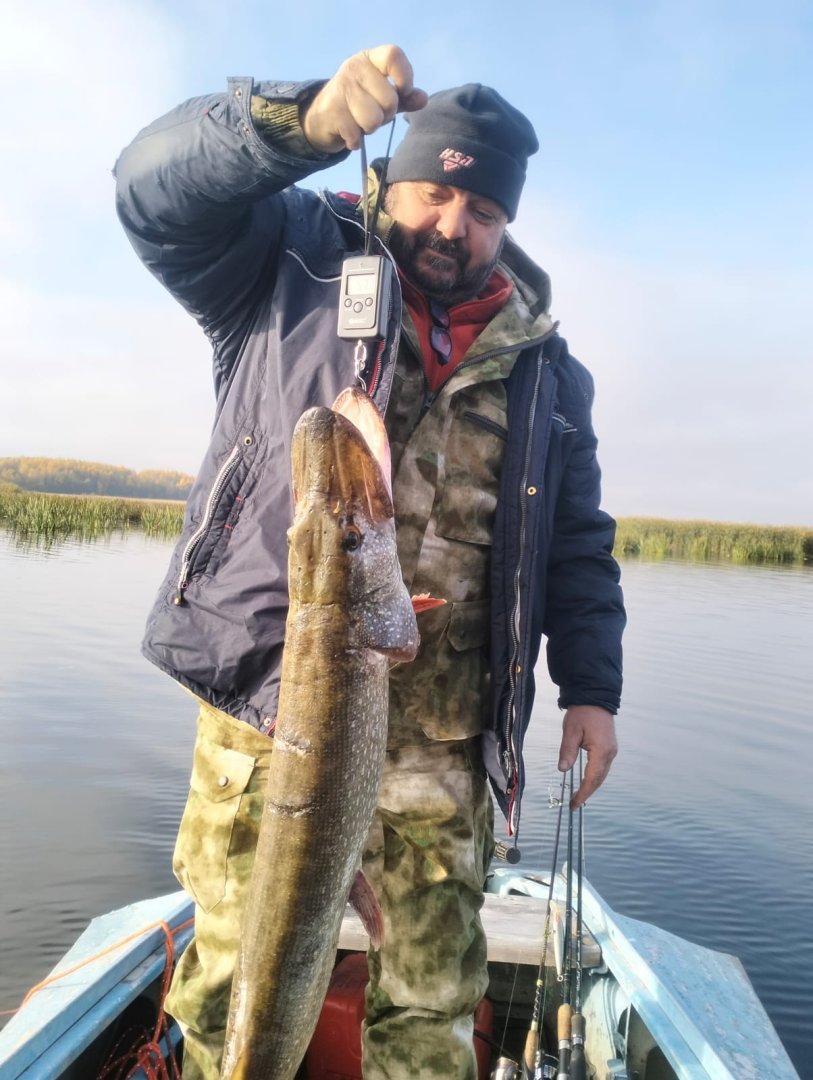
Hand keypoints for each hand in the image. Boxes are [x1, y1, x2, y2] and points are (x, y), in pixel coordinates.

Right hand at [302, 45, 427, 152]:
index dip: (405, 76)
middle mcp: (354, 68)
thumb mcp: (384, 96)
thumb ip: (405, 97)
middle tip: (373, 114)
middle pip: (389, 99)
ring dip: (370, 128)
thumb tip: (423, 99)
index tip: (404, 91)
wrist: (322, 117)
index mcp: (370, 58)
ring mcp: (341, 88)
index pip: (393, 55)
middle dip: (385, 115)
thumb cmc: (359, 103)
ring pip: (373, 119)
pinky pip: (357, 134)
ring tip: (360, 122)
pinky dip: (356, 140)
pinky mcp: (332, 110)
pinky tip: (349, 132)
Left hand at [558, 705, 617, 808]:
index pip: (592, 778)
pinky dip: (595, 776)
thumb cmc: (582, 712)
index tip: (574, 803)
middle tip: (574, 803)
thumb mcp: (570, 731)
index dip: (583, 793)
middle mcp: (610, 753)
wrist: (595, 696)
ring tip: (579, 795)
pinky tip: (586, 780)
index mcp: (601, 751)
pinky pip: (603, 766)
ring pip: (602, 774)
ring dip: (591, 785)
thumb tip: (563, 770)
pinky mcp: (610, 747)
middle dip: (587, 792)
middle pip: (599, 779)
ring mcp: (612, 750)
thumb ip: (567, 751)